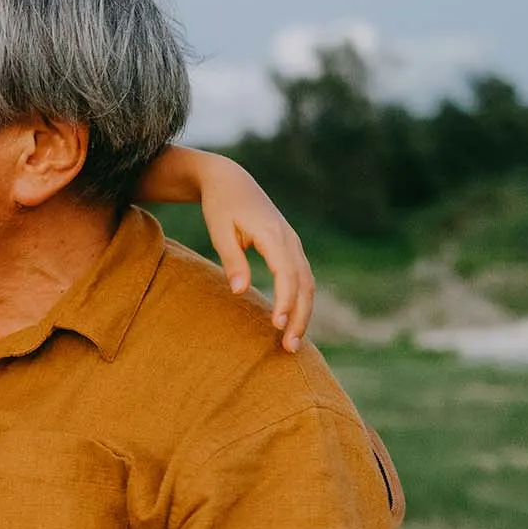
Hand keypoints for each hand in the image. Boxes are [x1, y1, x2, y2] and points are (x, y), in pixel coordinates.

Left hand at [196, 157, 315, 350]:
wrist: (231, 181)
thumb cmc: (221, 206)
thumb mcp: (220, 230)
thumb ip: (232, 260)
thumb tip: (241, 292)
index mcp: (273, 234)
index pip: (287, 274)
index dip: (285, 301)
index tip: (276, 325)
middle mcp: (290, 240)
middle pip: (304, 284)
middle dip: (300, 317)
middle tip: (288, 347)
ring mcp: (294, 244)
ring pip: (308, 284)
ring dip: (303, 314)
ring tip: (291, 343)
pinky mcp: (291, 248)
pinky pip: (302, 278)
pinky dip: (301, 302)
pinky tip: (291, 322)